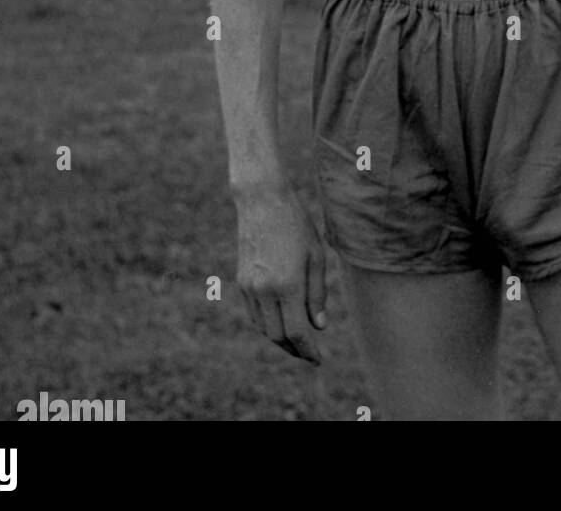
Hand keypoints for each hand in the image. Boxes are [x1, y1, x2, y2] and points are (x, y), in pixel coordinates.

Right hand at [235, 186, 326, 363]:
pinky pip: (254, 314)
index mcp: (287, 284)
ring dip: (280, 338)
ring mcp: (249, 287)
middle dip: (294, 349)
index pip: (297, 332)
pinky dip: (268, 323)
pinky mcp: (241, 281)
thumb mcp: (316, 256)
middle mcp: (264, 290)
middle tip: (310, 353)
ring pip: (264, 328)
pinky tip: (281, 320)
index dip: (308, 350)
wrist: (262, 201)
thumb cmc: (296, 224)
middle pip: (278, 336)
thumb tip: (318, 326)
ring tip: (298, 339)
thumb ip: (317, 294)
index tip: (318, 359)